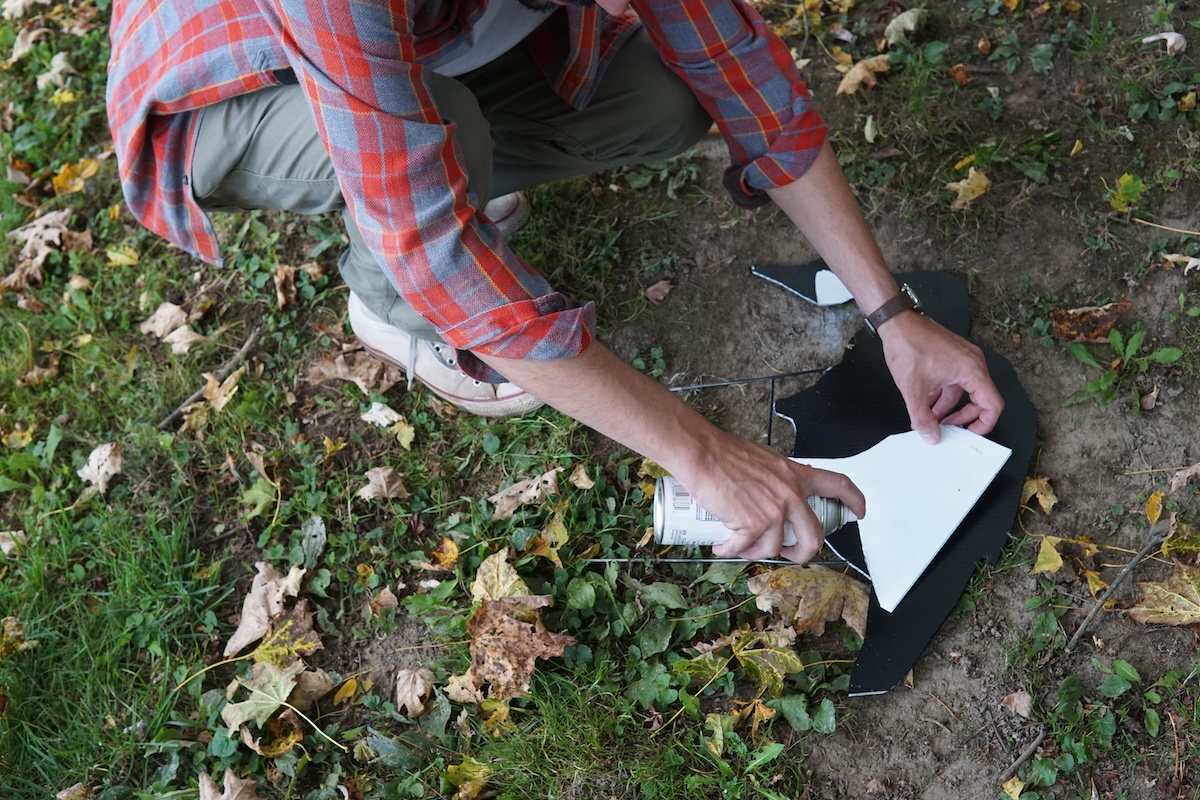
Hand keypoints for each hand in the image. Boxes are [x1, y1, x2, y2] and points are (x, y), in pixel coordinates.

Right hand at [675, 431, 865, 562]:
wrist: (703, 454)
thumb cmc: (725, 453)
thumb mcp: (765, 460)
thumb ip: (779, 477)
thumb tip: (777, 494)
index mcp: (796, 476)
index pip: (838, 485)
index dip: (854, 501)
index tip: (858, 512)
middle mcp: (790, 495)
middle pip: (814, 537)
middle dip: (803, 553)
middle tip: (790, 553)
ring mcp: (773, 512)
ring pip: (775, 549)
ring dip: (755, 552)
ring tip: (740, 545)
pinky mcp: (751, 524)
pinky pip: (744, 548)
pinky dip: (730, 551)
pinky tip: (721, 546)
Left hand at [879, 311, 1003, 442]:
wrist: (897, 322)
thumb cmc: (908, 345)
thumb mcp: (913, 389)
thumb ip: (922, 417)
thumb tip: (931, 436)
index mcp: (972, 370)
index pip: (992, 405)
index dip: (984, 424)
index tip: (970, 435)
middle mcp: (972, 363)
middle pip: (979, 400)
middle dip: (961, 418)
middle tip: (945, 429)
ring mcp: (963, 359)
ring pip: (963, 392)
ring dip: (947, 407)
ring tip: (929, 419)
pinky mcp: (952, 357)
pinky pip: (954, 381)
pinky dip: (942, 394)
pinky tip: (926, 403)